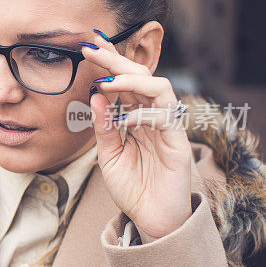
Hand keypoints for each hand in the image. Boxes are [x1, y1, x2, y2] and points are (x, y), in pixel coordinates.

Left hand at [81, 34, 192, 242]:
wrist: (152, 220)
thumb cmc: (132, 186)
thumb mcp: (108, 155)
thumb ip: (103, 127)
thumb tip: (95, 95)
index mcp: (137, 117)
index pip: (125, 82)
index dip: (109, 62)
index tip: (88, 46)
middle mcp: (154, 117)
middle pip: (141, 76)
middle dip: (116, 60)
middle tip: (92, 49)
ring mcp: (168, 128)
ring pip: (160, 88)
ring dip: (132, 81)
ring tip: (107, 82)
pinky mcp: (178, 144)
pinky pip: (166, 118)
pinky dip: (144, 114)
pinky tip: (125, 119)